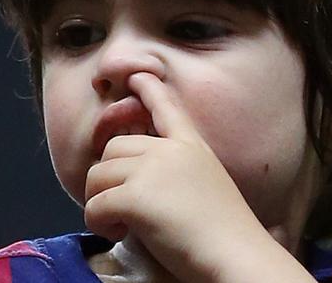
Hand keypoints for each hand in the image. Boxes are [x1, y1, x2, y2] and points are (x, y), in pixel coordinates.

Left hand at [84, 72, 270, 281]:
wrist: (236, 255)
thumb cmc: (227, 233)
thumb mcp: (209, 185)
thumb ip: (178, 172)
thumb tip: (141, 181)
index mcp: (191, 146)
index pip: (166, 109)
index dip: (149, 89)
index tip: (136, 75)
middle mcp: (169, 150)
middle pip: (114, 147)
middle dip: (108, 178)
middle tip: (122, 207)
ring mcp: (152, 170)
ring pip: (97, 174)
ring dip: (100, 200)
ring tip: (122, 223)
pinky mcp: (136, 196)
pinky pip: (95, 204)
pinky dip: (99, 222)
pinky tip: (120, 233)